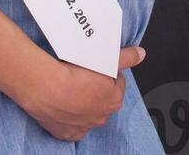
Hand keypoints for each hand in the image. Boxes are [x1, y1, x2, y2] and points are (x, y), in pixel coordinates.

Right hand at [22, 46, 146, 141]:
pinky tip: (64, 105)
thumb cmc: (75, 74)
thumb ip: (126, 57)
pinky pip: (72, 126)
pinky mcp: (66, 133)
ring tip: (71, 86)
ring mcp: (84, 127)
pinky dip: (69, 117)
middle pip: (102, 99)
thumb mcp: (105, 60)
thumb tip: (140, 54)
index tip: (97, 67)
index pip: (116, 83)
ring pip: (87, 112)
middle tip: (83, 75)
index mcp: (113, 100)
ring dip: (83, 102)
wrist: (48, 87)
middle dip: (95, 89)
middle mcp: (101, 117)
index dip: (107, 73)